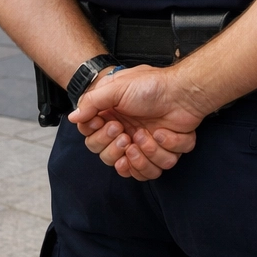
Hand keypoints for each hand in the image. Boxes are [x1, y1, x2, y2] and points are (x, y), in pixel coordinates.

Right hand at [67, 65, 202, 180]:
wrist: (183, 91)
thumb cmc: (152, 86)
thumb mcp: (117, 87)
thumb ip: (92, 102)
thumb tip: (73, 117)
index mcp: (112, 119)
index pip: (92, 142)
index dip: (97, 138)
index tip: (103, 123)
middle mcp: (127, 134)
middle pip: (108, 159)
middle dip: (115, 149)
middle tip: (124, 133)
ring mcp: (145, 144)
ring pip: (135, 169)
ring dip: (141, 155)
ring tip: (146, 135)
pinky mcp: (165, 151)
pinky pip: (159, 168)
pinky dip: (162, 152)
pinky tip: (163, 134)